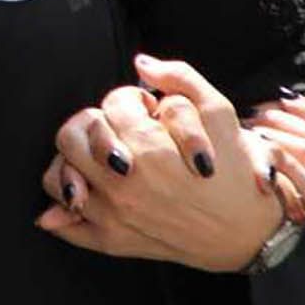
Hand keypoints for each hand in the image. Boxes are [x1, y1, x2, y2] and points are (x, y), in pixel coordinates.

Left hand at [36, 55, 282, 270]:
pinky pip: (62, 222)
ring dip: (74, 159)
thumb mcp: (220, 112)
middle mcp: (124, 183)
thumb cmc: (234, 171)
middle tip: (121, 133)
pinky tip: (83, 192)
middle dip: (95, 125)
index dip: (130, 102)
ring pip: (58, 175)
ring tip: (99, 158)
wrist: (246, 231)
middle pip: (71, 135)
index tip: (147, 114)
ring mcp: (113, 215)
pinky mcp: (111, 241)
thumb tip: (141, 63)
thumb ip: (180, 77)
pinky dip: (64, 205)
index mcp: (148, 147)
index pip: (110, 105)